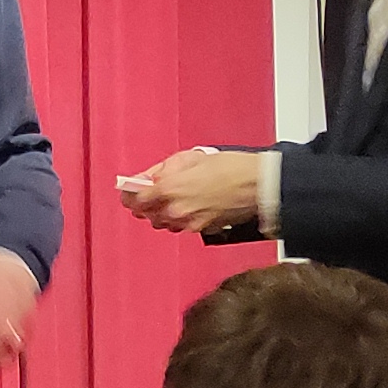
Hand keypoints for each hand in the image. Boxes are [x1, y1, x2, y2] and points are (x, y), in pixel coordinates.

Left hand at [120, 148, 259, 233]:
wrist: (259, 185)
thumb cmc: (231, 167)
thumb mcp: (190, 158)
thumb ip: (162, 170)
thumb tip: (146, 177)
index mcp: (170, 189)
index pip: (134, 199)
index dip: (129, 193)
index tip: (129, 189)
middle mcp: (176, 211)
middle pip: (145, 215)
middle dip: (144, 203)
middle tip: (150, 192)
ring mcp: (189, 223)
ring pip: (162, 223)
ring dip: (160, 212)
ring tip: (173, 197)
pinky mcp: (202, 230)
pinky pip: (180, 227)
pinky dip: (179, 218)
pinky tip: (189, 205)